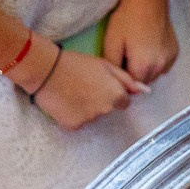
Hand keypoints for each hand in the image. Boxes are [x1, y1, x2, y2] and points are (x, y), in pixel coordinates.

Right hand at [31, 48, 146, 130]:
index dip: (114, 93)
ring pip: (92, 116)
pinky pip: (77, 122)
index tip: (101, 86)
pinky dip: (72, 114)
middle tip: (84, 86)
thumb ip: (126, 79)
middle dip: (100, 101)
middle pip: (108, 109)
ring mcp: (89, 120)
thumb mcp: (105, 65)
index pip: (124, 102)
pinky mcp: (73, 126)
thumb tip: (144, 91)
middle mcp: (105, 111)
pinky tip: (64, 101)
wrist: (45, 69)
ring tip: (72, 92)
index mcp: (116, 96)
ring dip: (86, 108)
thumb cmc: (76, 62)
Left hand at [103, 0, 178, 83]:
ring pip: (154, 75)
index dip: (123, 78)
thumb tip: (116, 80)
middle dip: (135, 75)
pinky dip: (156, 63)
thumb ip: (113, 66)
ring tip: (138, 53)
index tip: (119, 65)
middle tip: (126, 57)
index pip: (131, 86)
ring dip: (146, 70)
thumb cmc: (126, 20)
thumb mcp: (111, 42)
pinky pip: (163, 66)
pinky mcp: (175, 53)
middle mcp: (159, 67)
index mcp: (142, 66)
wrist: (148, 1)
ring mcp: (169, 60)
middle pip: (144, 82)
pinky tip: (149, 49)